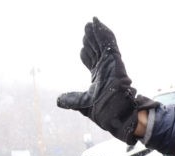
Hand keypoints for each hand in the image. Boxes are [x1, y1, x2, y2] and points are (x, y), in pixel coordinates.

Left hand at [56, 17, 157, 143]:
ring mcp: (110, 65)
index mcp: (99, 78)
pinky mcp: (115, 62)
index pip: (91, 61)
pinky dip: (104, 34)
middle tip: (86, 28)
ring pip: (103, 44)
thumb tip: (59, 100)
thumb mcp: (82, 104)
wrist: (115, 115)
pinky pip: (110, 44)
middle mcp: (105, 69)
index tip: (82, 46)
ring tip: (91, 22)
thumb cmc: (104, 112)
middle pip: (96, 49)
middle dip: (91, 39)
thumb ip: (72, 100)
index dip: (86, 52)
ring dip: (97, 32)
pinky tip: (98, 24)